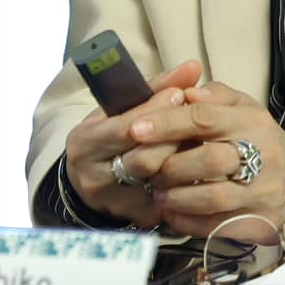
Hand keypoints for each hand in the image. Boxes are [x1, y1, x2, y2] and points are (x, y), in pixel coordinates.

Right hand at [60, 61, 203, 226]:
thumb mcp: (120, 108)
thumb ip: (156, 87)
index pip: (125, 127)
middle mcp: (93, 174)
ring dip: (182, 162)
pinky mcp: (131, 218)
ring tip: (199, 146)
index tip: (180, 95)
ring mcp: (111, 200)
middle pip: (143, 158)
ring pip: (157, 182)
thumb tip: (193, 66)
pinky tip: (195, 172)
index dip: (155, 111)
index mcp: (85, 140)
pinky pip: (165, 202)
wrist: (87, 179)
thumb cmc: (110, 134)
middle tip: (198, 125)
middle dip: (174, 140)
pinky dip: (183, 185)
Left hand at [130, 82, 284, 240]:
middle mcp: (263, 156)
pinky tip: (172, 213)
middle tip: (145, 168)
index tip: (135, 129)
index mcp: (253, 121)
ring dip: (176, 196)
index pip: (204, 119)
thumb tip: (185, 92)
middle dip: (169, 165)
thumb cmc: (262, 140)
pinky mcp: (261, 223)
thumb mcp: (245, 108)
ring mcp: (264, 193)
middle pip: (208, 160)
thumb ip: (215, 95)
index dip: (167, 124)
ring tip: (157, 192)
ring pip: (212, 198)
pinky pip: (217, 227)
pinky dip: (188, 222)